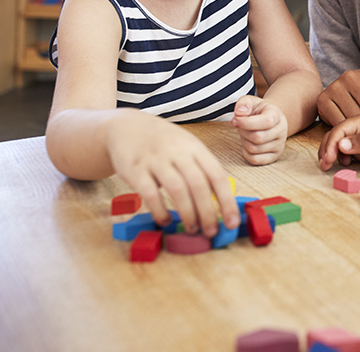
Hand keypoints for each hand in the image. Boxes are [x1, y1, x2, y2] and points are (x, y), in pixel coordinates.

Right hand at [105, 113, 238, 237]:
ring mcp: (156, 160)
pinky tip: (166, 221)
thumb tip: (220, 204)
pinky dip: (160, 211)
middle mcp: (178, 152)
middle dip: (208, 212)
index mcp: (196, 148)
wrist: (127, 128)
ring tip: (193, 229)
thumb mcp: (187, 148)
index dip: (227, 201)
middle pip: (199, 185)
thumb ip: (202, 170)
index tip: (232, 222)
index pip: (217, 176)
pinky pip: (150, 194)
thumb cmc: (164, 143)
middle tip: (211, 232)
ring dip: (188, 213)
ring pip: (177, 190)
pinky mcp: (136, 170)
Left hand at [232, 95, 288, 164]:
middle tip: (239, 126)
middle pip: (258, 137)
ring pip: (254, 149)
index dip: (247, 122)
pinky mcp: (274, 156)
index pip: (266, 122)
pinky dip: (246, 153)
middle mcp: (281, 131)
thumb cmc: (259, 111)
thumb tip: (239, 113)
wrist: (271, 120)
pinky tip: (247, 143)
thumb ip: (244, 103)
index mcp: (276, 115)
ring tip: (245, 134)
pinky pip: (255, 160)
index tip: (235, 120)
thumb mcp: (251, 101)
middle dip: (243, 132)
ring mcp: (279, 145)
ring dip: (244, 141)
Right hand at [317, 113, 359, 169]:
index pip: (340, 128)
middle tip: (325, 164)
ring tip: (330, 165)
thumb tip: (341, 145)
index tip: (329, 157)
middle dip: (327, 149)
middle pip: (335, 135)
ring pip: (338, 145)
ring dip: (331, 154)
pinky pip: (347, 153)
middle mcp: (359, 128)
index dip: (331, 142)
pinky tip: (344, 164)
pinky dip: (341, 158)